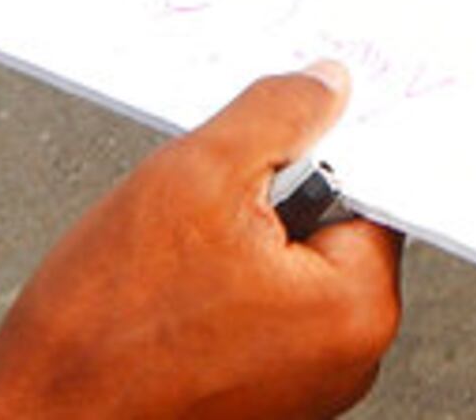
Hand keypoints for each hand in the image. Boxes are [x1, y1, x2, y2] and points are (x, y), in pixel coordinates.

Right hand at [0, 64, 401, 419]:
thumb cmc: (101, 338)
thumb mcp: (194, 177)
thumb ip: (277, 115)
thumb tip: (326, 86)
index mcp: (358, 308)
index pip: (374, 187)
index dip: (319, 145)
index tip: (282, 133)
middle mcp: (348, 359)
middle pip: (329, 226)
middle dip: (271, 199)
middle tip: (203, 209)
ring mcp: (304, 385)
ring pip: (286, 267)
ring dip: (238, 243)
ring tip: (174, 262)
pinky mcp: (260, 397)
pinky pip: (257, 311)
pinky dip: (220, 288)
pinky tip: (167, 295)